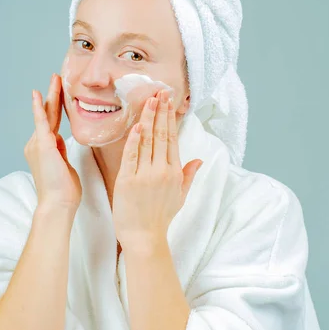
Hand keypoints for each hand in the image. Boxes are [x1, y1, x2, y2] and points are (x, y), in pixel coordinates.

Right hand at [24, 73, 81, 214]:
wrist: (58, 204)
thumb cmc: (64, 191)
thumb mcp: (65, 166)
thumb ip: (61, 151)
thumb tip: (62, 142)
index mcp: (45, 148)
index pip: (52, 122)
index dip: (56, 107)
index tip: (60, 93)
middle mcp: (37, 144)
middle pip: (47, 114)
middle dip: (52, 95)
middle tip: (56, 77)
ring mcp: (38, 144)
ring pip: (46, 115)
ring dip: (51, 96)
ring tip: (55, 78)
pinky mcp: (42, 146)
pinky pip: (41, 122)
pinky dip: (39, 108)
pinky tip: (38, 94)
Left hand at [112, 89, 202, 250]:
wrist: (145, 238)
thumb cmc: (160, 218)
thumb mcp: (180, 196)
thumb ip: (189, 175)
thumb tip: (199, 159)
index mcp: (174, 172)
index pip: (172, 138)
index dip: (169, 118)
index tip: (168, 102)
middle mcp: (162, 171)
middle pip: (161, 135)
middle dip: (160, 111)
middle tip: (160, 91)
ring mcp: (145, 175)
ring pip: (148, 141)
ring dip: (148, 118)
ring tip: (149, 100)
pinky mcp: (129, 181)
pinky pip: (132, 156)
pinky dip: (135, 140)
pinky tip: (137, 125)